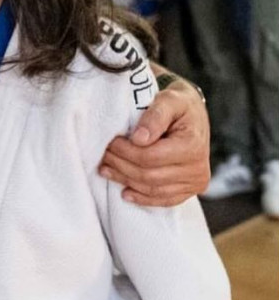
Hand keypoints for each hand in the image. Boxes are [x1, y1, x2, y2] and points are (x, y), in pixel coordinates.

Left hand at [99, 79, 209, 205]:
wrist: (194, 115)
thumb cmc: (179, 105)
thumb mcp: (169, 100)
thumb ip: (155, 116)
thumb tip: (138, 138)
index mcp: (192, 145)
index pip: (150, 157)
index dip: (125, 152)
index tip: (110, 142)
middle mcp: (197, 168)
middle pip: (149, 175)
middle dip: (121, 166)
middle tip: (102, 155)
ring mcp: (195, 182)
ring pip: (153, 190)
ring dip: (126, 181)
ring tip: (105, 170)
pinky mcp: (190, 190)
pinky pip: (163, 200)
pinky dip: (142, 198)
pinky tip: (124, 192)